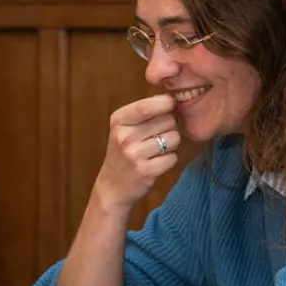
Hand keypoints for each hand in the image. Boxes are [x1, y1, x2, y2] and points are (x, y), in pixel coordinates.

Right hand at [96, 94, 180, 210]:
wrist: (112, 187)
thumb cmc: (123, 153)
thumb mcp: (124, 128)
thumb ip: (144, 113)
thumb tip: (173, 97)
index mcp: (118, 121)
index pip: (147, 106)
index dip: (166, 103)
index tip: (170, 106)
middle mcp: (124, 136)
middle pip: (167, 120)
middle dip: (170, 126)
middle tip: (158, 136)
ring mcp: (134, 154)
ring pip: (174, 138)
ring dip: (171, 144)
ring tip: (156, 151)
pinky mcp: (146, 171)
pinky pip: (173, 158)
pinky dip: (169, 160)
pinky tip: (156, 163)